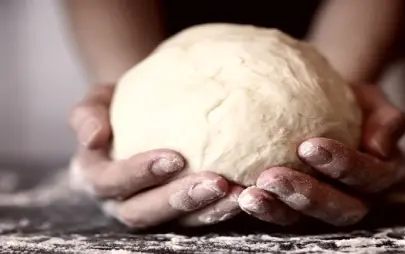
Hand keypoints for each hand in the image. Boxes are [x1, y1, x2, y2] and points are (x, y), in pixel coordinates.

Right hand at [68, 85, 241, 227]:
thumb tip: (93, 136)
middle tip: (217, 182)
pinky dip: (222, 209)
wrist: (139, 113)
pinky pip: (199, 218)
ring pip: (177, 222)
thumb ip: (88, 114)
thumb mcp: (98, 100)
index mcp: (96, 176)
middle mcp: (120, 201)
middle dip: (180, 200)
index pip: (111, 181)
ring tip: (239, 194)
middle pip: (144, 212)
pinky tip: (246, 193)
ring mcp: (150, 210)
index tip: (176, 157)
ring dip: (208, 211)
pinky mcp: (177, 213)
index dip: (140, 174)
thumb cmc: (118, 104)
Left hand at [238, 84, 404, 225]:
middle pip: (339, 210)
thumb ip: (386, 119)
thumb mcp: (372, 101)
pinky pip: (276, 213)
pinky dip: (257, 207)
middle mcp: (356, 198)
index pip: (369, 176)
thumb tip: (379, 146)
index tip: (309, 146)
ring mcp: (322, 208)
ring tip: (248, 196)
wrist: (322, 105)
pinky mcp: (292, 208)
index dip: (343, 166)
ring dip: (276, 209)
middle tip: (272, 177)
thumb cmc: (349, 101)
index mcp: (381, 174)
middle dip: (306, 196)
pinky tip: (233, 192)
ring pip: (303, 219)